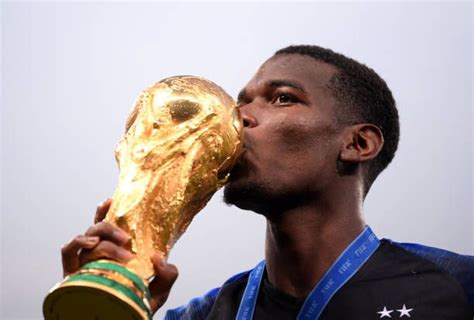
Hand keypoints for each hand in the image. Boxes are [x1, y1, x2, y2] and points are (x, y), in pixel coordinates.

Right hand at [60, 198, 178, 313]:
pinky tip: (92, 243)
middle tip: (128, 239)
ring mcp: (85, 262)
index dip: (108, 209)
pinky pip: (68, 251)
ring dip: (105, 238)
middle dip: (112, 227)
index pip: (109, 224)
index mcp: (116, 251)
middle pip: (99, 227)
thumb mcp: (160, 290)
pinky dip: (78, 241)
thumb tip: (158, 258)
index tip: (114, 199)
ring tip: (122, 249)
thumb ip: (168, 274)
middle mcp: (99, 253)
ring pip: (88, 236)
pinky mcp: (72, 273)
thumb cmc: (136, 304)